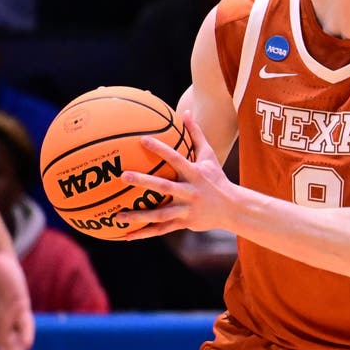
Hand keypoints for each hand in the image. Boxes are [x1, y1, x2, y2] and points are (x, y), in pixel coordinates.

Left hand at [116, 112, 237, 238]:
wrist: (232, 208)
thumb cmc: (217, 178)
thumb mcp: (209, 156)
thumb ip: (196, 135)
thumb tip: (185, 113)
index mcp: (195, 174)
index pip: (176, 159)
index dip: (160, 149)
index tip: (142, 139)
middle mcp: (190, 192)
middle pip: (164, 187)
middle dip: (144, 182)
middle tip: (123, 176)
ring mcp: (186, 210)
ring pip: (160, 214)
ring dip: (139, 216)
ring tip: (117, 216)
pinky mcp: (184, 223)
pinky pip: (161, 229)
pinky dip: (144, 233)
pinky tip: (126, 235)